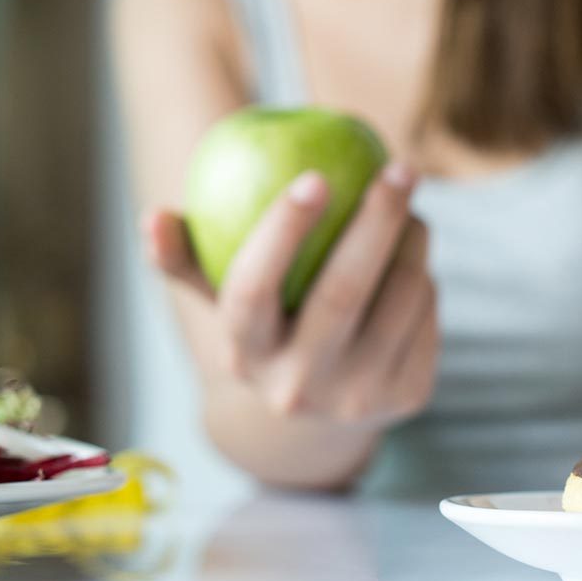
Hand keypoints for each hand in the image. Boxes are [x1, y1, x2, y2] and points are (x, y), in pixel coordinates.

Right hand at [142, 163, 438, 425]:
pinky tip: (413, 259)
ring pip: (401, 296)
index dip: (281, 231)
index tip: (313, 175)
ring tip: (409, 208)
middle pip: (343, 291)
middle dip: (377, 219)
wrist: (323, 413)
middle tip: (399, 167)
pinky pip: (428, 312)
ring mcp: (359, 397)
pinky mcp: (410, 396)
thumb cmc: (268, 327)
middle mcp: (300, 387)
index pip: (253, 290)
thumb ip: (186, 259)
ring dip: (414, 239)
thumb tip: (153, 216)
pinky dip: (424, 274)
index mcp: (245, 356)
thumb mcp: (223, 302)